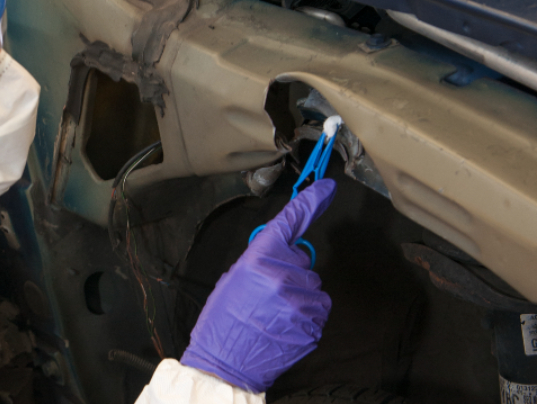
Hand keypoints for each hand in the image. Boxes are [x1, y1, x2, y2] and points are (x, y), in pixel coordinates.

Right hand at [180, 179, 336, 392]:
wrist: (225, 363)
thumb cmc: (223, 319)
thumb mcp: (234, 278)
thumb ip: (262, 260)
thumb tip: (286, 252)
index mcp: (259, 260)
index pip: (291, 222)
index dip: (311, 201)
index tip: (328, 187)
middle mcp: (283, 277)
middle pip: (302, 260)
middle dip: (290, 270)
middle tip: (265, 293)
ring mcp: (300, 303)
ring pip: (312, 287)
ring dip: (298, 296)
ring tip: (272, 314)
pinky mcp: (313, 325)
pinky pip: (317, 310)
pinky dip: (305, 316)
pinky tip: (283, 326)